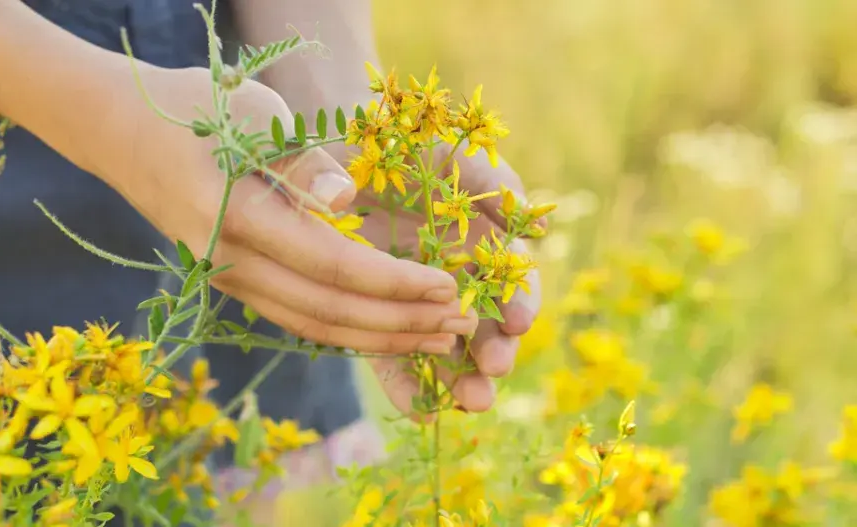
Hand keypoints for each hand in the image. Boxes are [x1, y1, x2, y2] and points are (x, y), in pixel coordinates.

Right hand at [107, 66, 478, 353]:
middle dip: (400, 323)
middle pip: (328, 312)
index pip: (334, 268)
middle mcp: (229, 262)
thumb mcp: (252, 113)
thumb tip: (347, 199)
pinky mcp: (229, 280)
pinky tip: (384, 330)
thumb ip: (301, 160)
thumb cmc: (195, 109)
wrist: (120, 130)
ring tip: (435, 341)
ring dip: (378, 338)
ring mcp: (225, 278)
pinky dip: (345, 329)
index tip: (449, 288)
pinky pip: (295, 316)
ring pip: (312, 326)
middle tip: (461, 327)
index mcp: (239, 218)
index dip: (396, 284)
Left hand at [325, 141, 542, 416]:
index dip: (520, 305)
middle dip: (493, 355)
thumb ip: (497, 186)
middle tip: (493, 375)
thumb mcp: (454, 157)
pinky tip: (422, 410)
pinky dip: (408, 384)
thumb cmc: (406, 145)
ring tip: (469, 403)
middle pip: (484, 328)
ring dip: (460, 379)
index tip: (519, 322)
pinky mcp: (377, 316)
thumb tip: (541, 232)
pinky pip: (393, 356)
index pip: (512, 285)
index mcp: (481, 246)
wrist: (344, 147)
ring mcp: (416, 301)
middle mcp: (455, 280)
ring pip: (444, 350)